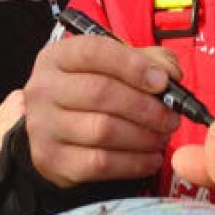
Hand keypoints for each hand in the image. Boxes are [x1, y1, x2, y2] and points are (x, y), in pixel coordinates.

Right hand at [24, 34, 181, 187]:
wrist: (56, 131)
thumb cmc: (93, 91)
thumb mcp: (116, 65)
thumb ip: (149, 60)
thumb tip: (170, 76)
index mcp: (58, 57)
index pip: (94, 52)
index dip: (132, 66)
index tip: (162, 82)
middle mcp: (43, 89)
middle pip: (100, 92)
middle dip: (146, 107)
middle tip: (171, 118)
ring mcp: (42, 126)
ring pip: (103, 130)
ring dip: (143, 137)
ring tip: (162, 137)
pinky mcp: (51, 160)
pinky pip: (100, 163)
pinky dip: (133, 163)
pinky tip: (150, 159)